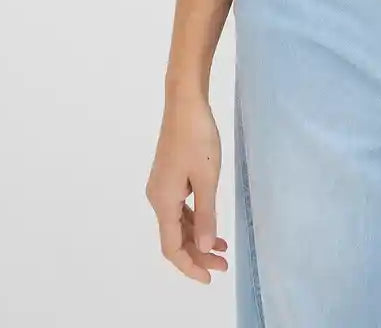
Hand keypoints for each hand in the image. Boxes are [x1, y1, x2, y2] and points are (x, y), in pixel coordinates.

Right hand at [145, 95, 228, 282]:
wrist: (185, 103)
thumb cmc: (197, 138)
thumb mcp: (207, 178)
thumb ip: (206, 214)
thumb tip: (202, 247)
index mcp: (163, 201)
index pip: (171, 247)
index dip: (189, 266)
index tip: (210, 277)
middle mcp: (158, 197)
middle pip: (174, 237)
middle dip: (197, 254)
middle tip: (223, 264)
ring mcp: (162, 186)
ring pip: (177, 223)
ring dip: (196, 237)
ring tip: (221, 248)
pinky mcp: (169, 176)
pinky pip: (180, 208)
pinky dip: (194, 220)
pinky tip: (209, 223)